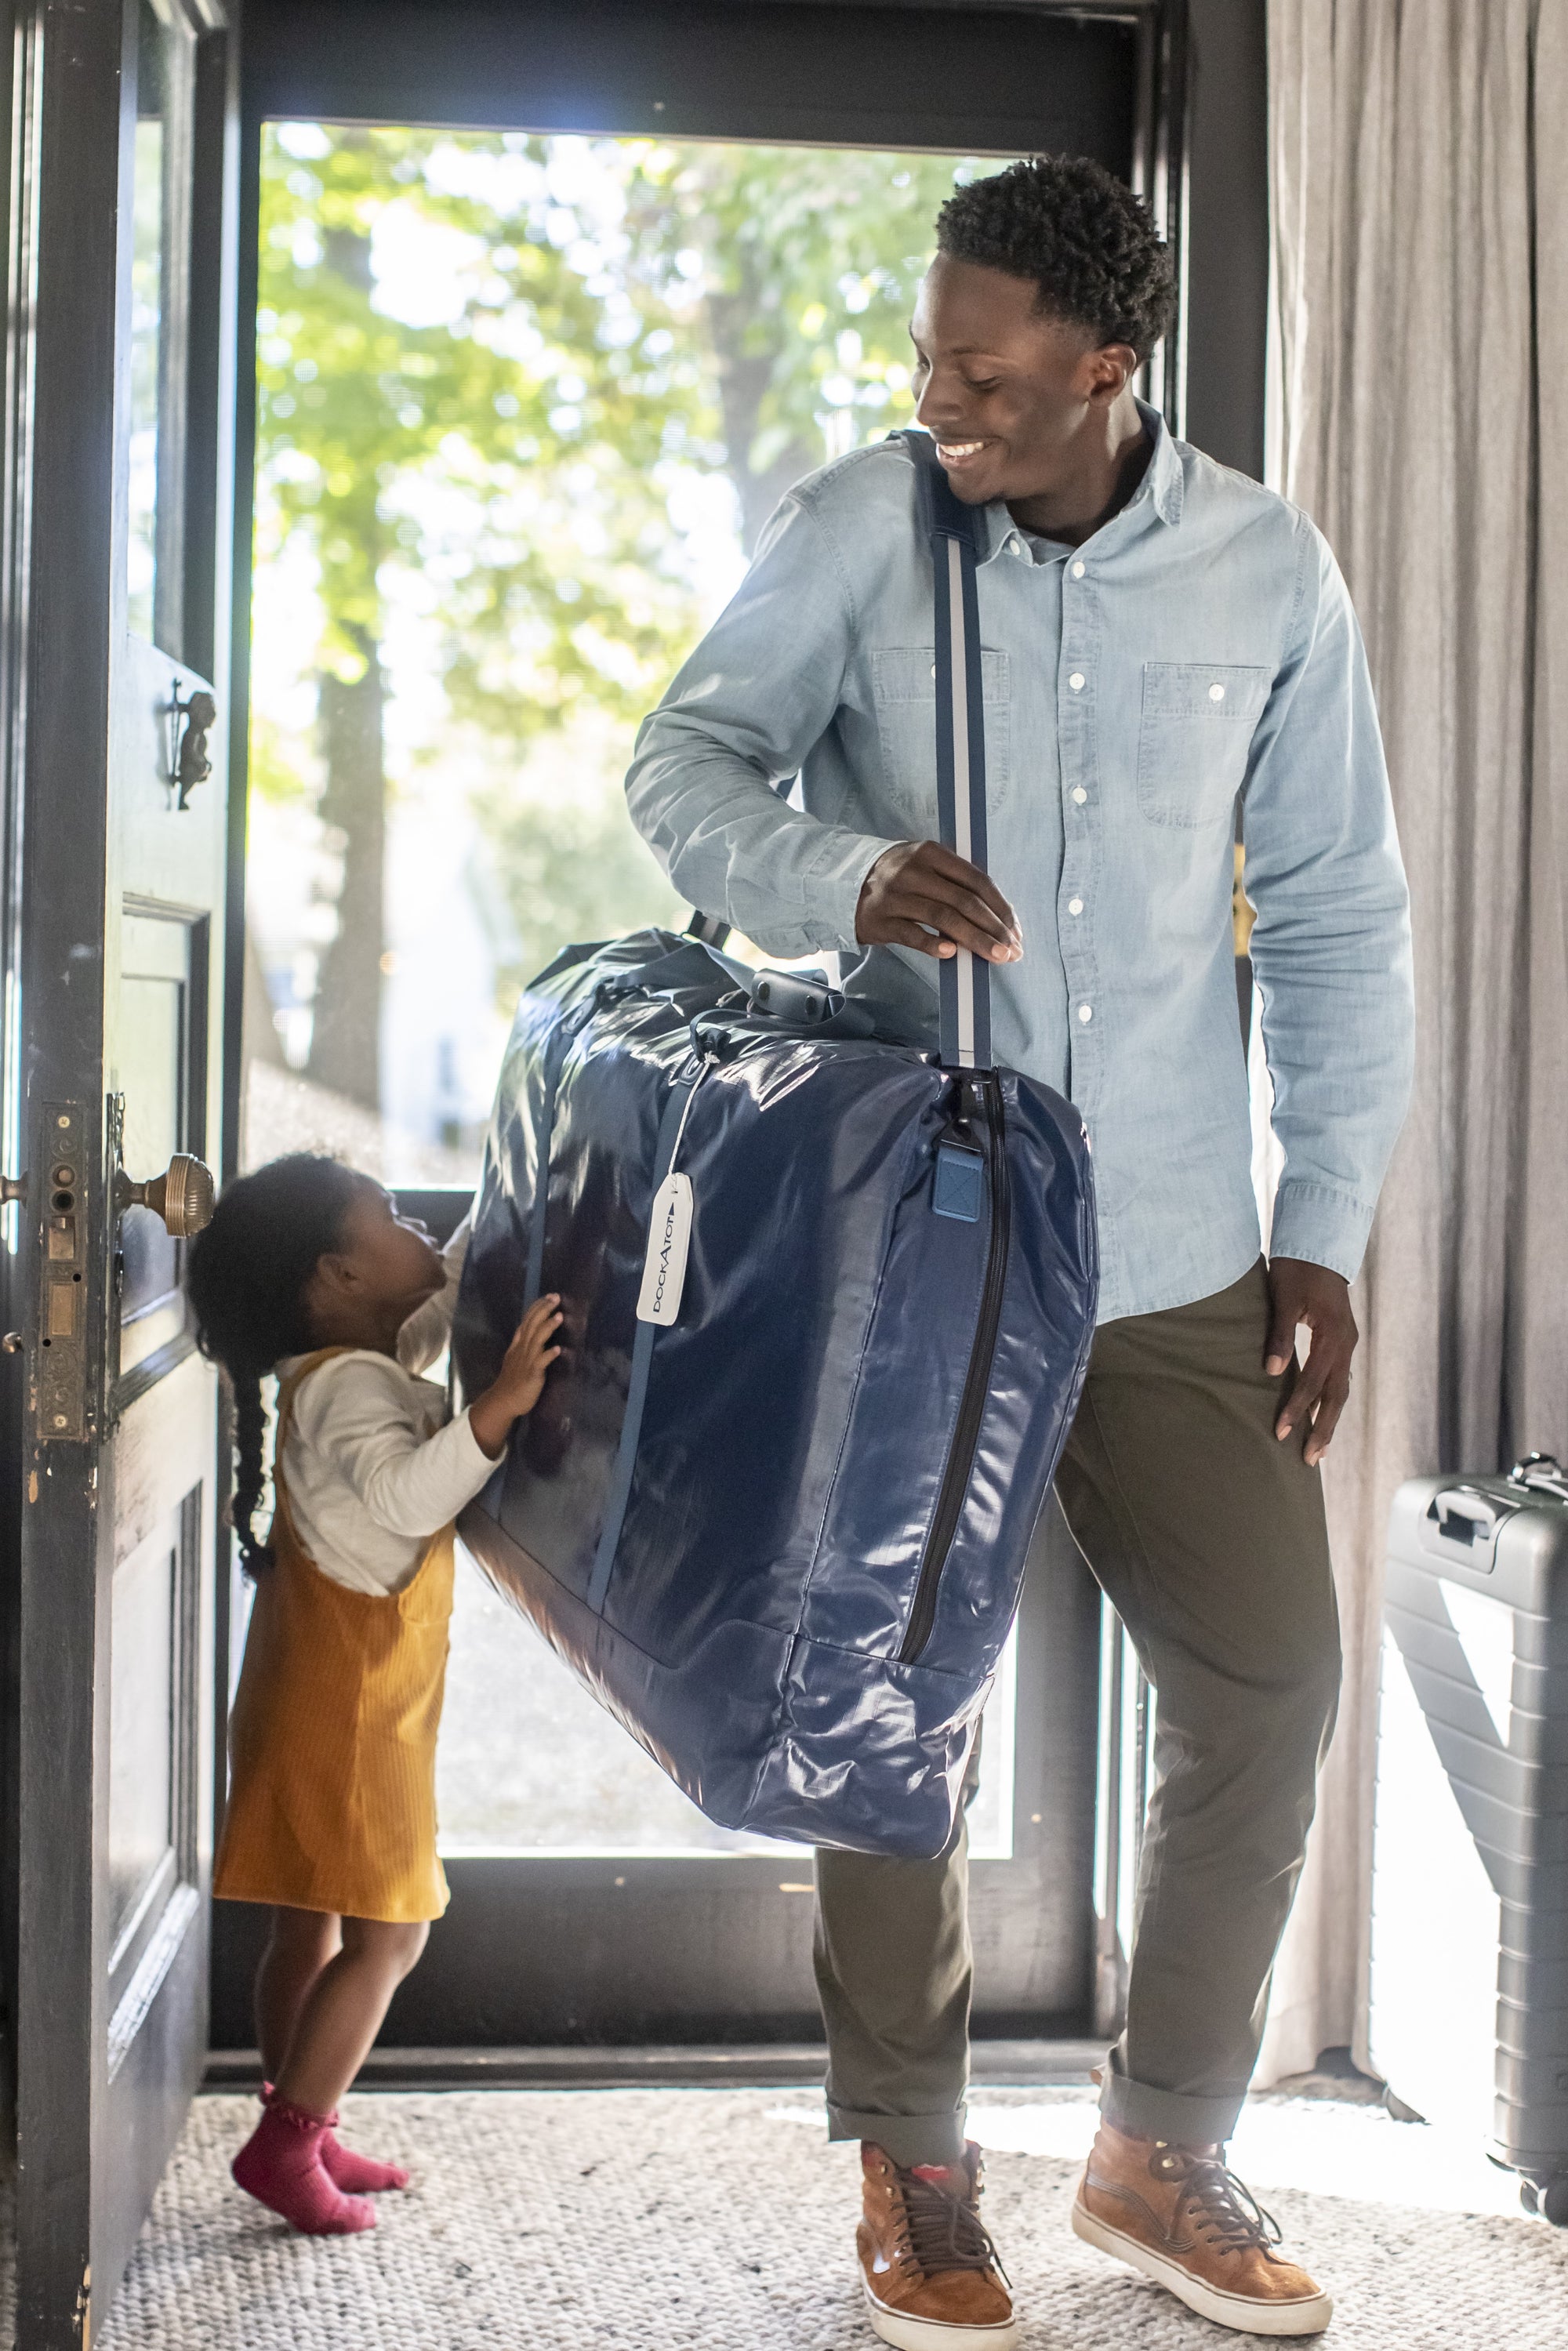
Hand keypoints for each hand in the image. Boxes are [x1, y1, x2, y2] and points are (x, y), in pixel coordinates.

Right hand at [469, 1294, 563, 1458]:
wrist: (503, 1401)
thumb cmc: (512, 1380)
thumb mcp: (514, 1356)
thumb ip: (521, 1342)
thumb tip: (526, 1327)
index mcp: (518, 1344)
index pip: (527, 1321)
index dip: (537, 1308)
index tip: (548, 1296)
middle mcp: (522, 1349)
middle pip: (532, 1325)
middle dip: (544, 1310)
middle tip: (556, 1298)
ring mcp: (526, 1361)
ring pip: (537, 1340)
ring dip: (548, 1328)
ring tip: (560, 1317)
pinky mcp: (531, 1374)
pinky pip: (540, 1363)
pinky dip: (549, 1355)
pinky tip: (558, 1349)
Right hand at [856, 840, 1021, 962]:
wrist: (845, 885)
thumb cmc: (898, 879)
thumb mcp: (925, 866)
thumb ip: (956, 883)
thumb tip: (997, 916)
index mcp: (931, 853)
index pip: (976, 880)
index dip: (1000, 907)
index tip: (1015, 930)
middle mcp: (913, 871)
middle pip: (963, 901)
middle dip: (993, 928)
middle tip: (1011, 951)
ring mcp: (895, 895)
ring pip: (943, 917)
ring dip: (974, 939)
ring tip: (994, 956)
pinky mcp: (880, 919)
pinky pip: (911, 934)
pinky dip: (933, 944)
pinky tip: (951, 954)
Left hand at [1265, 1258, 1357, 1466]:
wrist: (1319, 1244)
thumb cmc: (1297, 1268)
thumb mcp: (1283, 1299)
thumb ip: (1278, 1335)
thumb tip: (1272, 1372)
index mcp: (1333, 1335)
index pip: (1313, 1381)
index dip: (1297, 1408)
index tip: (1280, 1432)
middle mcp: (1346, 1344)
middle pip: (1337, 1396)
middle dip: (1323, 1429)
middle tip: (1309, 1460)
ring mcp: (1348, 1343)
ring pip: (1341, 1390)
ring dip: (1330, 1420)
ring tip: (1319, 1450)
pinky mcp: (1343, 1341)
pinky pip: (1340, 1378)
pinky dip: (1331, 1401)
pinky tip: (1323, 1416)